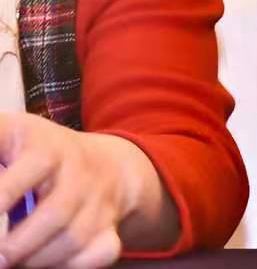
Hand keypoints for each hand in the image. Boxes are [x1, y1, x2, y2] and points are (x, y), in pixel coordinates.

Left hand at [0, 114, 164, 267]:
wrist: (109, 164)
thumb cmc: (37, 153)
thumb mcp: (9, 135)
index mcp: (46, 144)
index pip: (35, 163)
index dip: (5, 194)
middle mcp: (79, 170)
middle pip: (56, 213)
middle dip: (18, 244)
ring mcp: (98, 200)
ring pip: (74, 239)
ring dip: (38, 259)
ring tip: (15, 258)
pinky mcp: (111, 227)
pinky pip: (100, 253)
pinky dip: (72, 265)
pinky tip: (49, 262)